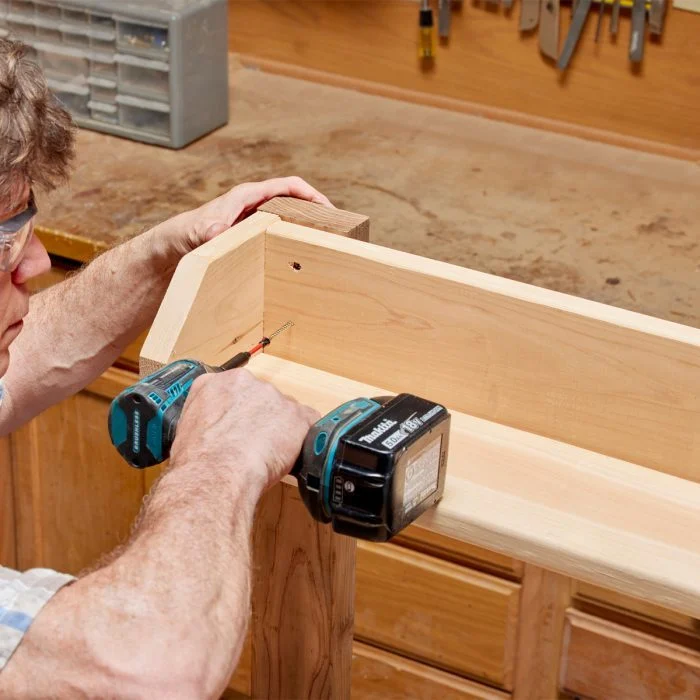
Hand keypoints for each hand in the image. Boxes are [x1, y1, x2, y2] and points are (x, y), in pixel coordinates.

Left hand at [157, 176, 332, 260]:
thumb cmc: (181, 237)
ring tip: (325, 248)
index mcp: (247, 197)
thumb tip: (219, 230)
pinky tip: (300, 263)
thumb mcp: (195, 232)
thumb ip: (208, 230)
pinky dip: (292, 244)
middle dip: (316, 213)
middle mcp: (253, 207)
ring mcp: (253, 222)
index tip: (330, 210)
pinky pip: (279, 236)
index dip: (312, 195)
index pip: (288, 187)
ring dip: (306, 231)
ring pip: (288, 220)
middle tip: (337, 232)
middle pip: (294, 202)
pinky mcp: (251, 238)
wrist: (168, 251)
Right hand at [169, 369, 318, 494]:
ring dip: (281, 430)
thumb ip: (204, 420)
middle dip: (261, 419)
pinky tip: (289, 456)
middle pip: (261, 398)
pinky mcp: (297, 414)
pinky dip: (302, 439)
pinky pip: (307, 423)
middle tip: (253, 444)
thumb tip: (211, 432)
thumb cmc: (198, 461)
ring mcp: (273, 396)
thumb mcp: (186, 431)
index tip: (239, 426)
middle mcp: (246, 383)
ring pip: (285, 411)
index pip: (233, 391)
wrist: (217, 472)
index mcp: (214, 384)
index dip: (238, 412)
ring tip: (268, 455)